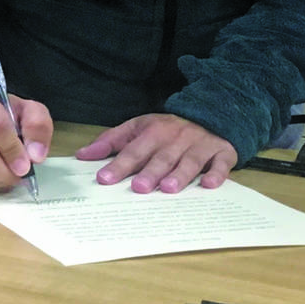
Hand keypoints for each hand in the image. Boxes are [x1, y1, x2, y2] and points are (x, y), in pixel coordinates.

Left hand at [75, 113, 237, 192]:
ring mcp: (201, 145)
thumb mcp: (137, 128)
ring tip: (169, 188)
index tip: (104, 178)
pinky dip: (216, 174)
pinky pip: (220, 164)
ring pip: (189, 161)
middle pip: (162, 157)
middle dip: (150, 172)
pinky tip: (208, 185)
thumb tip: (82, 155)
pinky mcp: (222, 152)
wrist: (211, 115)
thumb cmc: (168, 130)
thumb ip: (111, 141)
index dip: (119, 164)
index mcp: (154, 131)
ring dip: (180, 174)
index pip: (133, 150)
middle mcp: (177, 138)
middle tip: (139, 188)